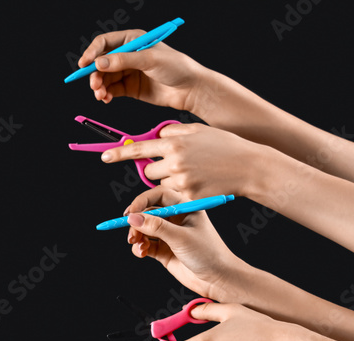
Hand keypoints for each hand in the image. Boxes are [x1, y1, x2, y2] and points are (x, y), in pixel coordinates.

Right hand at [77, 30, 207, 108]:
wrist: (190, 89)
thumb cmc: (176, 67)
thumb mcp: (149, 60)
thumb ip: (123, 61)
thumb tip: (99, 63)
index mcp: (133, 40)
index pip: (105, 43)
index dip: (92, 52)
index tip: (84, 64)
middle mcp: (128, 55)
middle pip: (101, 63)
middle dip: (95, 74)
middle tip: (95, 86)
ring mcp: (128, 72)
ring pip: (104, 78)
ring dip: (99, 87)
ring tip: (101, 95)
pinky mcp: (129, 87)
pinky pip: (111, 90)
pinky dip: (106, 95)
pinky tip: (107, 99)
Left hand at [101, 123, 268, 199]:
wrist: (249, 166)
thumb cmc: (224, 146)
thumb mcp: (198, 131)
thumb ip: (173, 132)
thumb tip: (155, 136)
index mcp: (175, 142)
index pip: (140, 148)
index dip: (119, 153)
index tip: (104, 157)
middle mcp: (175, 161)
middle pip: (149, 171)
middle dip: (157, 169)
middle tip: (177, 164)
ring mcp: (181, 181)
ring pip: (161, 184)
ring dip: (170, 180)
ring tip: (194, 172)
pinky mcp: (189, 196)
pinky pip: (174, 196)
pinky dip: (181, 191)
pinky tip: (199, 182)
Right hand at [123, 186, 246, 302]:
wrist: (217, 279)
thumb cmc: (208, 254)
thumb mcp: (181, 237)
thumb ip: (156, 227)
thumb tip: (132, 218)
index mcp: (185, 207)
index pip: (158, 195)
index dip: (142, 201)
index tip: (130, 213)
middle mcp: (176, 218)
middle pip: (147, 212)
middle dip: (137, 222)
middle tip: (131, 234)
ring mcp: (169, 234)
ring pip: (144, 229)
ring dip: (136, 236)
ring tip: (138, 246)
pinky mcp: (163, 249)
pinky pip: (145, 244)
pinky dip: (140, 248)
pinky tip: (142, 253)